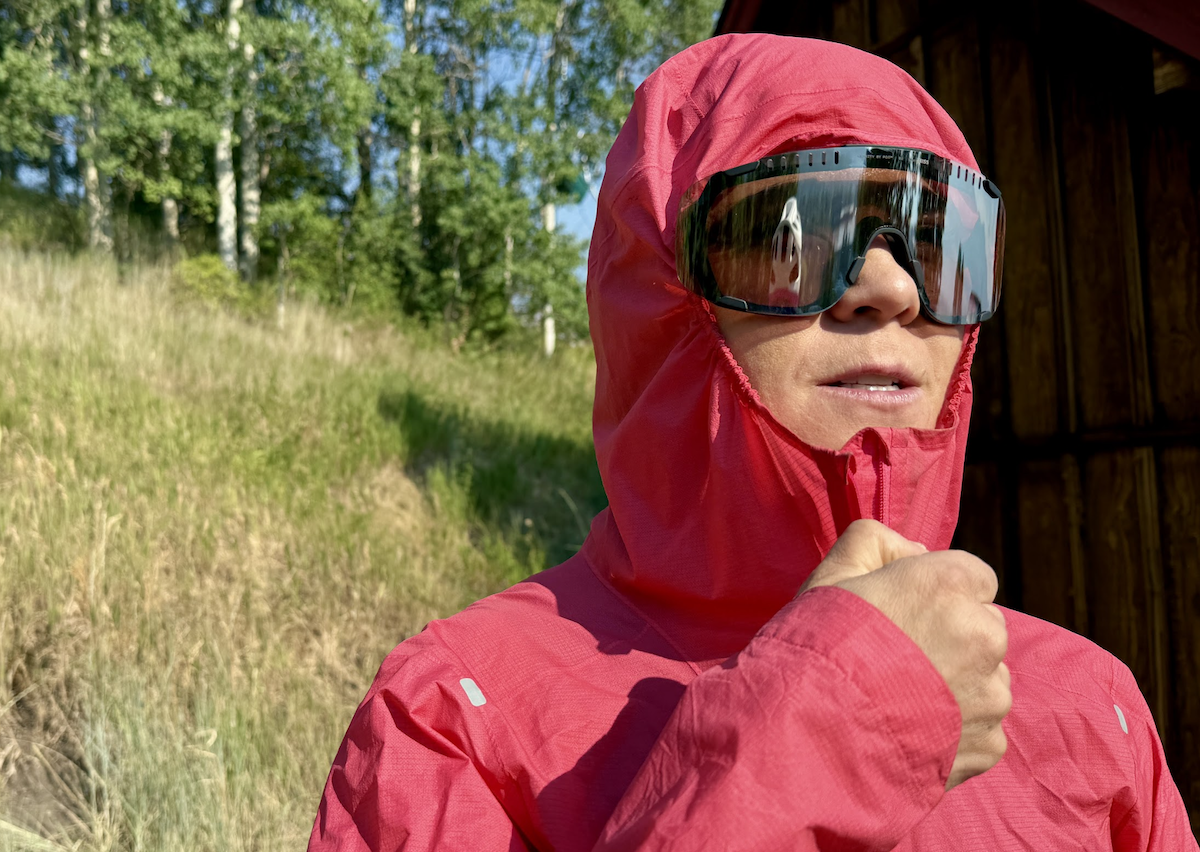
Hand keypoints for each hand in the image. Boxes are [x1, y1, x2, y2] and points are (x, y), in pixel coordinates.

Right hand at [800, 519, 1010, 790]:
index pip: (974, 576)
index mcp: (951, 584)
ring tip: (903, 696)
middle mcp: (984, 634)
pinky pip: (983, 725)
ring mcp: (992, 693)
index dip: (939, 592)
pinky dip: (956, 727)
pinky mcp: (990, 741)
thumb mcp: (832, 574)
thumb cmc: (820, 646)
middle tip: (900, 655)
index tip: (906, 611)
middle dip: (954, 636)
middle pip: (984, 626)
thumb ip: (874, 541)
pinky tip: (913, 725)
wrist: (814, 731)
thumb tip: (914, 551)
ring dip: (958, 682)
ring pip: (987, 678)